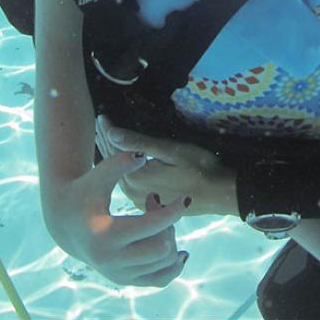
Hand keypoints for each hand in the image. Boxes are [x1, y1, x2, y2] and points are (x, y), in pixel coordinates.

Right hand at [48, 149, 191, 286]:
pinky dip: (173, 265)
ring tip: (157, 222)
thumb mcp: (98, 176)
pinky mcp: (125, 280)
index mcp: (105, 236)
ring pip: (165, 263)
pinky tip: (175, 246)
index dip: (175, 210)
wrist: (67, 223)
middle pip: (162, 248)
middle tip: (158, 208)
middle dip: (169, 226)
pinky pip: (161, 280)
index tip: (186, 197)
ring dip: (170, 239)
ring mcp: (118, 274)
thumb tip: (143, 156)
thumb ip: (119, 163)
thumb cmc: (85, 193)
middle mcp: (110, 261)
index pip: (153, 227)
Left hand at [96, 115, 238, 216]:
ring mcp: (139, 199)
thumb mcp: (172, 151)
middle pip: (112, 162)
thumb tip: (111, 133)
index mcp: (135, 176)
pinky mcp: (148, 203)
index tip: (101, 116)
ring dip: (112, 155)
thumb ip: (140, 144)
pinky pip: (127, 182)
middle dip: (106, 141)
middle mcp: (132, 190)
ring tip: (107, 139)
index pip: (114, 149)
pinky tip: (122, 162)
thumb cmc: (200, 168)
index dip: (108, 131)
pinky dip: (122, 168)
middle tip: (99, 124)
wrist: (220, 195)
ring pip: (118, 173)